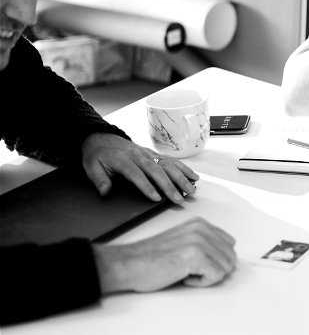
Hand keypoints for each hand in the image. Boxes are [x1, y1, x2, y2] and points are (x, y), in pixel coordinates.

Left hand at [81, 132, 198, 204]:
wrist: (101, 137)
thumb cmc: (97, 154)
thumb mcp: (91, 167)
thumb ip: (99, 180)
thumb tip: (105, 191)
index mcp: (123, 160)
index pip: (137, 174)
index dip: (147, 186)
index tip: (156, 198)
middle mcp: (139, 156)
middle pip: (157, 171)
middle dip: (170, 185)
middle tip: (179, 198)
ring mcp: (148, 154)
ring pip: (168, 165)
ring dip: (181, 177)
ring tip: (191, 189)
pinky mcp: (153, 154)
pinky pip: (171, 160)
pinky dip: (183, 168)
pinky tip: (192, 176)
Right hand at [94, 217, 236, 292]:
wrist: (127, 264)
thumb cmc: (150, 259)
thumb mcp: (183, 242)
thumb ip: (204, 244)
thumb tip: (226, 258)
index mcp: (200, 224)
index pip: (229, 244)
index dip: (216, 260)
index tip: (197, 264)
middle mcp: (202, 229)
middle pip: (230, 256)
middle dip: (215, 269)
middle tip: (191, 271)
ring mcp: (199, 241)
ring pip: (225, 267)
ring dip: (207, 276)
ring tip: (185, 272)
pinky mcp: (195, 255)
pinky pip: (216, 275)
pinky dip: (202, 283)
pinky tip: (183, 276)